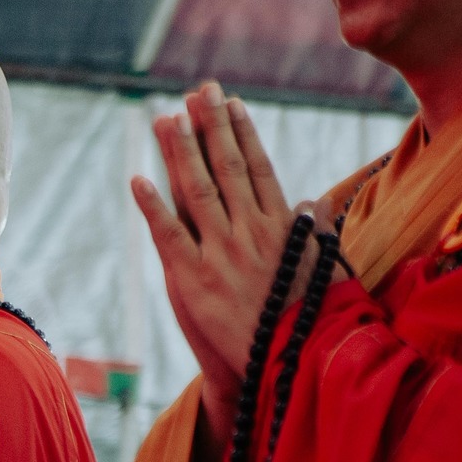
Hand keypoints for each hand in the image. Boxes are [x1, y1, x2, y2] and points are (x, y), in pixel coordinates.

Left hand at [130, 82, 304, 448]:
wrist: (283, 371)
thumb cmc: (305, 324)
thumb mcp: (322, 272)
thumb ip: (316, 233)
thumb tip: (316, 199)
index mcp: (282, 230)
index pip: (260, 170)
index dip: (243, 134)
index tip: (231, 104)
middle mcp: (251, 234)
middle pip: (227, 169)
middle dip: (211, 127)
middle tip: (198, 90)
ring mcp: (220, 254)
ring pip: (196, 191)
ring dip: (179, 152)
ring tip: (165, 118)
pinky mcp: (192, 280)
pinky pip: (169, 235)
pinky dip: (153, 206)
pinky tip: (138, 179)